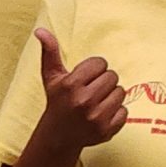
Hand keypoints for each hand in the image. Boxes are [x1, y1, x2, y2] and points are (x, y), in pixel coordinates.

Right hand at [33, 28, 124, 151]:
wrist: (58, 136)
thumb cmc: (57, 101)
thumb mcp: (52, 76)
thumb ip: (50, 51)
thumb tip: (40, 30)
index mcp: (71, 85)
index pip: (101, 63)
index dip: (94, 69)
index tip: (85, 79)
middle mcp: (83, 102)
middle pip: (112, 76)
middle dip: (103, 81)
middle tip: (91, 91)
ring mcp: (96, 118)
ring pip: (121, 92)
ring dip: (111, 95)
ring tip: (97, 102)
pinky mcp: (106, 131)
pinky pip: (125, 111)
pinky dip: (117, 112)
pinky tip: (102, 115)